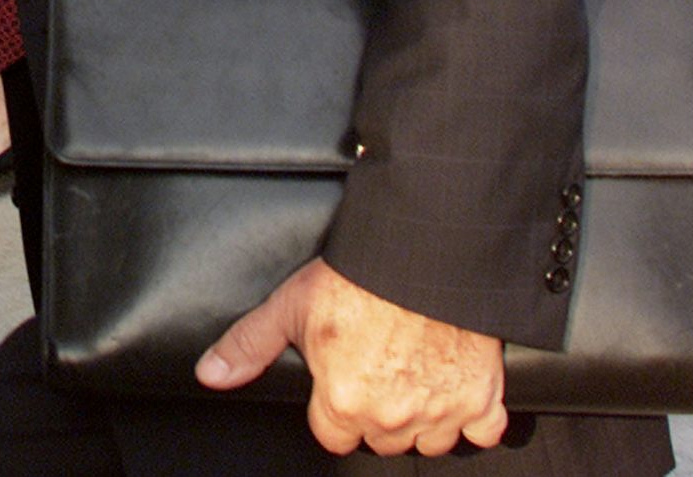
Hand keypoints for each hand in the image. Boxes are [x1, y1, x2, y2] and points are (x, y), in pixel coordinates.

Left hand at [194, 258, 506, 457]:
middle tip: (376, 372)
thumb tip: (210, 374)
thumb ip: (248, 345)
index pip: (331, 435)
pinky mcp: (482, 398)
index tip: (339, 382)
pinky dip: (474, 417)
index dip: (331, 408)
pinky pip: (482, 432)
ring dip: (420, 419)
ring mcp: (440, 410)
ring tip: (411, 379)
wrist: (425, 251)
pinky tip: (455, 391)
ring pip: (428, 441)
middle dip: (374, 413)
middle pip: (378, 439)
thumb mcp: (290, 305)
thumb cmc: (359, 275)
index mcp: (342, 401)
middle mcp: (391, 416)